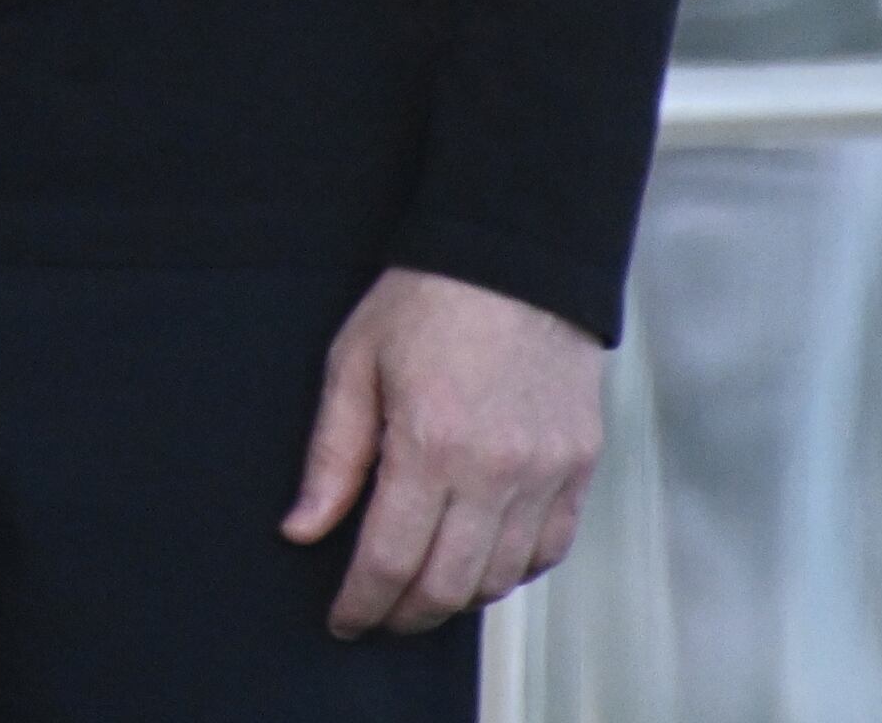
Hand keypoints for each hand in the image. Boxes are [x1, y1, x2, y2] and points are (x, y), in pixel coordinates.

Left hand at [284, 265, 605, 632]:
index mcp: (430, 444)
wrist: (516, 260)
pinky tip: (480, 562)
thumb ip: (332, 455)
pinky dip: (512, 571)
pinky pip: (548, 550)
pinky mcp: (579, 467)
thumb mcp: (354, 363)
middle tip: (378, 616)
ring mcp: (545, 473)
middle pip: (448, 585)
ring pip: (500, 578)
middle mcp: (495, 471)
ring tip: (422, 591)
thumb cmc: (424, 303)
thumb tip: (302, 529)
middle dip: (405, 614)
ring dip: (456, 598)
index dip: (362, 602)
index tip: (342, 620)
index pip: (390, 558)